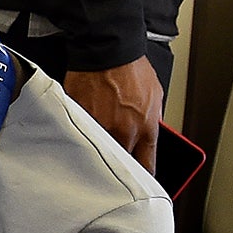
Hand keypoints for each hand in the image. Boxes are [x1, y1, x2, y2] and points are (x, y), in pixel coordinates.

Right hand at [64, 56, 162, 172]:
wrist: (107, 51)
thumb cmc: (131, 67)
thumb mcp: (155, 94)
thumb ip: (152, 118)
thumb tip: (150, 131)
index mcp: (145, 129)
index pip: (147, 166)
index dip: (143, 176)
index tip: (140, 181)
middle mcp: (122, 134)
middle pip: (120, 166)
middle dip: (118, 167)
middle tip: (115, 168)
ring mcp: (98, 130)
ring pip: (97, 155)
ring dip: (97, 154)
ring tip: (95, 148)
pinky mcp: (78, 122)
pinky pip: (79, 138)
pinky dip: (79, 138)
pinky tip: (79, 133)